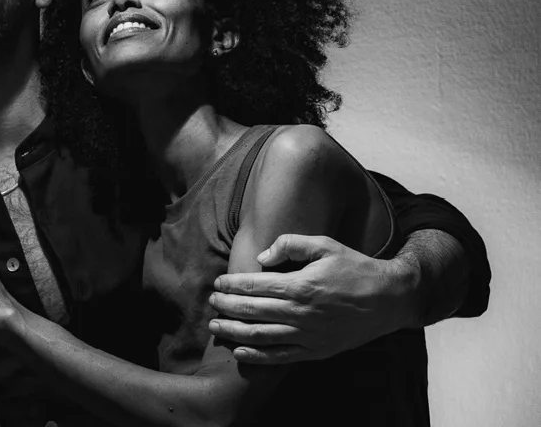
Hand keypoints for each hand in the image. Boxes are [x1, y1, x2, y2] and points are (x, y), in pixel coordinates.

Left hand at [208, 234, 414, 363]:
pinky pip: (281, 357)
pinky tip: (241, 351)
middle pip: (253, 311)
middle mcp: (301, 313)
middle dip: (227, 307)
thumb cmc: (355, 268)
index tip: (218, 283)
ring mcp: (309, 335)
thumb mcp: (325, 245)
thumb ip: (290, 244)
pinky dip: (258, 356)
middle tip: (211, 302)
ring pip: (262, 336)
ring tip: (216, 325)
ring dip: (235, 331)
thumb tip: (262, 257)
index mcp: (301, 285)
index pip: (255, 286)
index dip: (232, 286)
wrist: (389, 300)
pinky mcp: (317, 351)